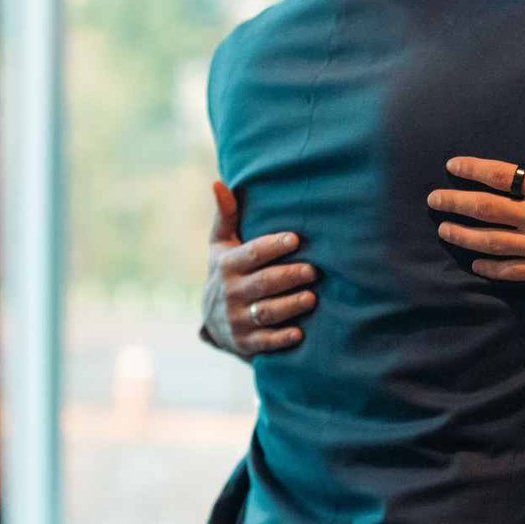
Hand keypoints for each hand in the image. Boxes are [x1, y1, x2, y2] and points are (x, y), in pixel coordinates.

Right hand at [201, 181, 318, 355]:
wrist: (211, 319)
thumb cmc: (226, 270)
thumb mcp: (221, 245)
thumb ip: (225, 215)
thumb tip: (219, 182)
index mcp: (228, 265)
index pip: (252, 254)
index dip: (273, 246)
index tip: (295, 239)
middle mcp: (231, 292)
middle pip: (263, 283)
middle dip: (289, 276)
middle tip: (313, 270)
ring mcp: (237, 319)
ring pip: (266, 312)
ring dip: (290, 306)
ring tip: (312, 298)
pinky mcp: (245, 342)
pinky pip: (265, 342)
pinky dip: (282, 339)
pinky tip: (300, 333)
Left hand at [428, 105, 524, 293]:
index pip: (501, 175)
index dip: (472, 169)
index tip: (452, 166)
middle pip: (486, 209)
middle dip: (455, 202)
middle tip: (432, 199)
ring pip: (492, 242)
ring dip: (464, 236)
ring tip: (444, 230)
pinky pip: (513, 271)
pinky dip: (491, 268)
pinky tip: (477, 265)